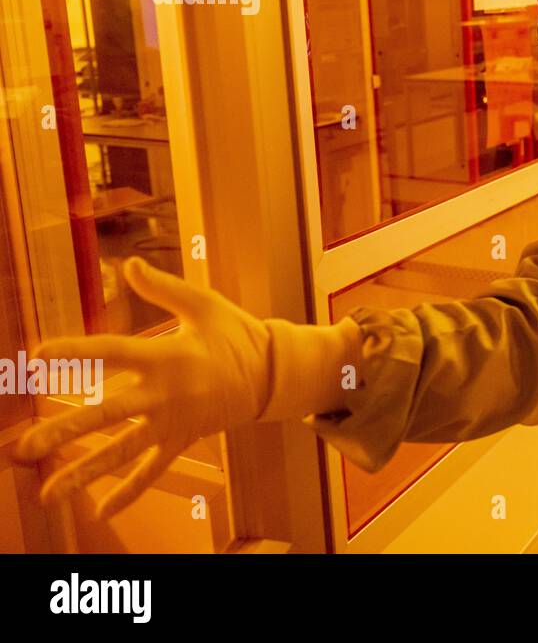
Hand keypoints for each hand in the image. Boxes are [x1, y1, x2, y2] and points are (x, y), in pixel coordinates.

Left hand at [13, 257, 272, 519]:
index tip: (38, 355)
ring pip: (121, 452)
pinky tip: (100, 511)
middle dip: (63, 431)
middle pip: (105, 415)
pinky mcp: (181, 439)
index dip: (75, 352)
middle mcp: (164, 394)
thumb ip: (162, 288)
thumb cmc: (236, 333)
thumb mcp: (204, 304)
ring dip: (82, 473)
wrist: (273, 374)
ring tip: (47, 493)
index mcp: (166, 356)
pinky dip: (128, 493)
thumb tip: (128, 264)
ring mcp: (171, 422)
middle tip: (25, 446)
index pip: (111, 352)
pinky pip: (151, 471)